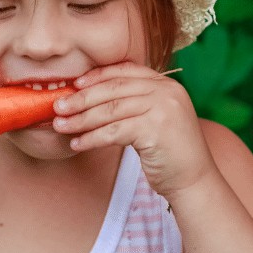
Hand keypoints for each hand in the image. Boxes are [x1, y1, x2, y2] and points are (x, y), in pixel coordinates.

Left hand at [51, 61, 216, 196]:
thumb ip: (134, 103)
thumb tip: (89, 98)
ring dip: (81, 119)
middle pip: (113, 89)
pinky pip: (113, 131)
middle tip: (58, 107)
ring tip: (60, 126)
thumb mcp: (155, 119)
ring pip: (110, 110)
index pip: (125, 70)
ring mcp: (163, 109)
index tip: (75, 84)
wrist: (194, 181)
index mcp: (166, 84)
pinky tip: (77, 144)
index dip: (97, 76)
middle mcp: (166, 91)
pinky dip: (91, 138)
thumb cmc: (169, 153)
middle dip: (81, 98)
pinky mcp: (155, 130)